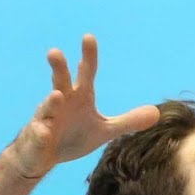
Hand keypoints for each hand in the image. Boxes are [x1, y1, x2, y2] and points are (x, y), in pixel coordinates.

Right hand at [4, 35, 156, 179]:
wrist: (43, 157)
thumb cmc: (73, 137)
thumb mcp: (104, 131)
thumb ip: (128, 121)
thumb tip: (157, 112)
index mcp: (79, 97)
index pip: (85, 73)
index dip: (88, 57)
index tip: (89, 37)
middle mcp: (60, 103)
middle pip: (60, 82)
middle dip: (58, 68)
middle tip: (55, 51)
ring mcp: (46, 119)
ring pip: (48, 107)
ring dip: (51, 102)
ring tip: (56, 96)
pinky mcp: (37, 137)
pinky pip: (38, 135)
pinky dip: (41, 134)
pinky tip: (43, 133)